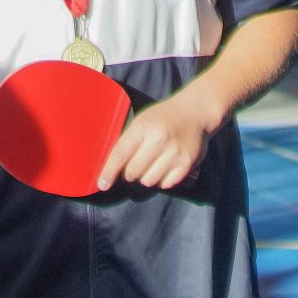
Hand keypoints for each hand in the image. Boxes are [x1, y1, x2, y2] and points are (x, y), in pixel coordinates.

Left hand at [96, 90, 217, 191]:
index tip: (102, 184)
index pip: (120, 155)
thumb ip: (128, 142)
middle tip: (135, 165)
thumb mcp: (141, 122)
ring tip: (152, 164)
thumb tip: (112, 168)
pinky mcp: (186, 163)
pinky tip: (164, 167)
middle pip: (133, 172)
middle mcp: (158, 139)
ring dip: (146, 177)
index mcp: (142, 127)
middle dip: (130, 173)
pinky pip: (165, 184)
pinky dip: (161, 180)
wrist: (194, 112)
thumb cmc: (163, 118)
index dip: (109, 172)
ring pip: (148, 181)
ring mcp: (174, 152)